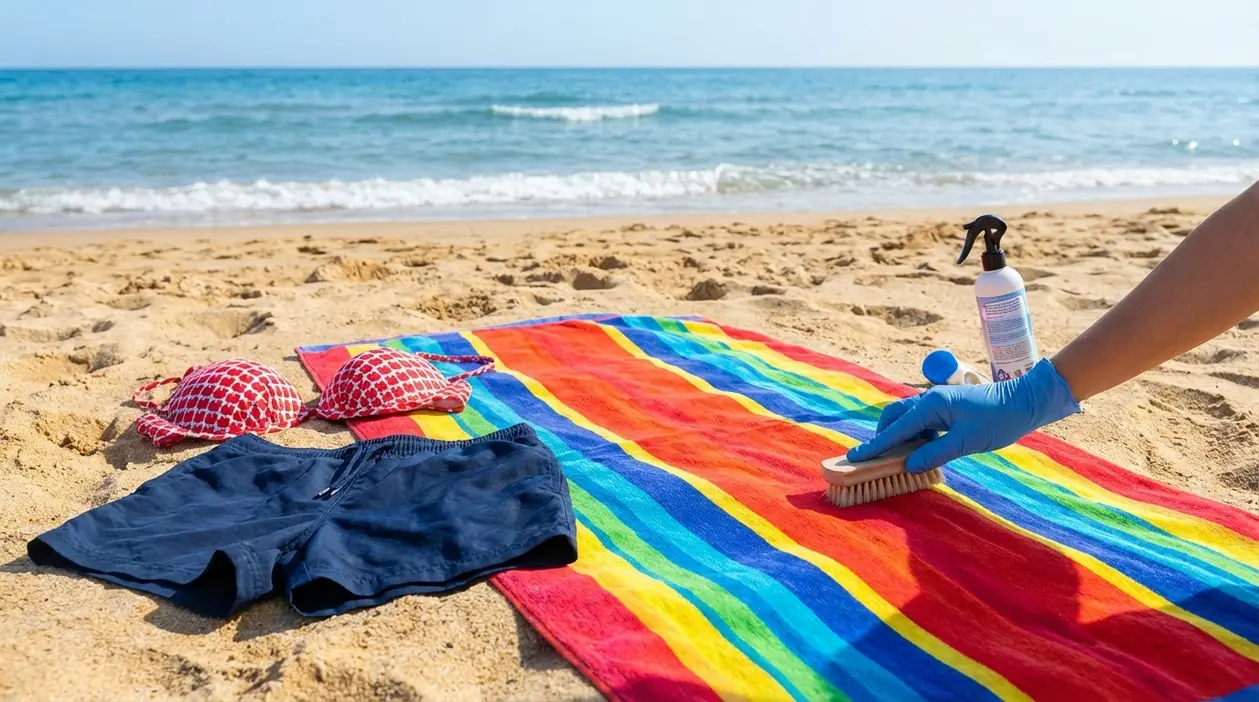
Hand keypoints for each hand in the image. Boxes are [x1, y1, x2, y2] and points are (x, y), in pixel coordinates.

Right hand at [846, 359, 1081, 472]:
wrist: (1026, 401)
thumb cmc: (999, 419)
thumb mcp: (967, 441)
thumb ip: (935, 453)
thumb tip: (909, 465)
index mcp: (931, 405)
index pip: (895, 429)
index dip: (875, 446)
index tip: (854, 457)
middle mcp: (929, 400)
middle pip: (894, 418)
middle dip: (882, 437)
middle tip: (875, 459)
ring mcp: (937, 403)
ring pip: (907, 420)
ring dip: (898, 437)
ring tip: (897, 458)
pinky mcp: (946, 409)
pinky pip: (921, 422)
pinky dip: (914, 436)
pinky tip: (920, 450)